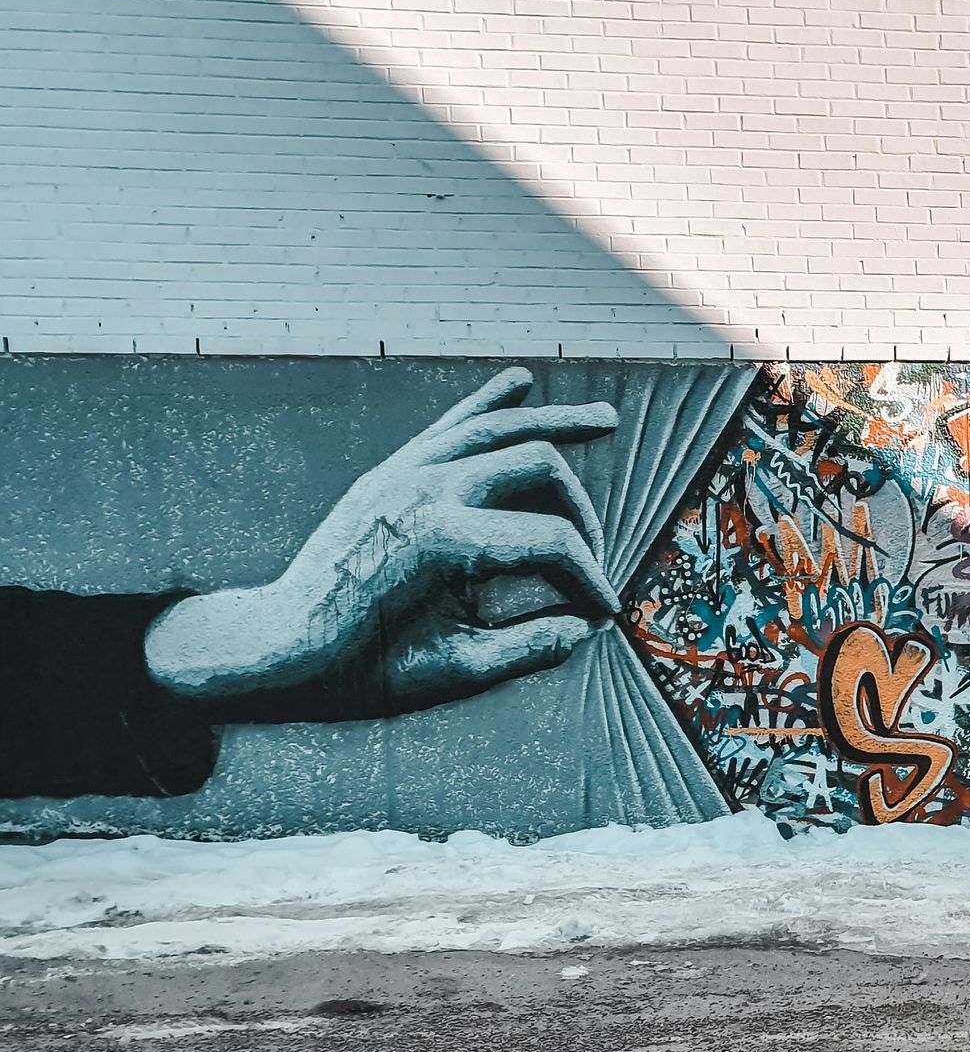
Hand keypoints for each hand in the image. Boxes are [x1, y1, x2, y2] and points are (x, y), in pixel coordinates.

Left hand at [144, 368, 619, 720]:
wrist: (281, 645)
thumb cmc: (361, 668)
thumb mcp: (453, 670)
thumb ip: (527, 648)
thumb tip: (583, 628)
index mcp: (444, 541)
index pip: (551, 545)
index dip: (590, 580)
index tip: (602, 615)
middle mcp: (426, 490)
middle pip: (538, 468)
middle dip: (580, 515)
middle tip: (590, 561)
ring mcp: (404, 472)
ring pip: (499, 427)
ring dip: (556, 422)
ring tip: (605, 422)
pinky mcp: (390, 472)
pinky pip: (449, 426)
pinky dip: (488, 402)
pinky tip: (521, 381)